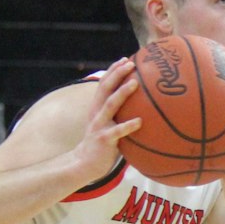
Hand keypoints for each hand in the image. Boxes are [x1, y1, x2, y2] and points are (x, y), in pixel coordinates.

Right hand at [71, 58, 141, 184]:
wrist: (84, 164)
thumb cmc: (102, 143)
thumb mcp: (107, 124)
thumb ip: (117, 114)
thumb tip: (138, 106)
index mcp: (97, 108)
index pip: (104, 84)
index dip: (113, 71)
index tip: (125, 59)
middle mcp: (96, 113)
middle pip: (105, 88)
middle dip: (117, 74)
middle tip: (131, 63)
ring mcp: (99, 125)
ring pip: (110, 105)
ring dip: (122, 93)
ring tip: (135, 83)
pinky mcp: (104, 139)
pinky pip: (117, 132)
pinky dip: (128, 126)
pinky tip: (140, 121)